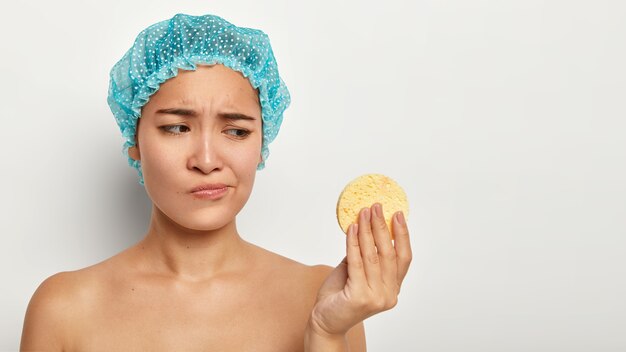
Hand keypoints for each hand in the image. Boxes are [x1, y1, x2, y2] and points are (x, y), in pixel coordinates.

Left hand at [308, 203, 411, 336]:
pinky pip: (357, 262)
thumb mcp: (357, 272)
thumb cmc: (339, 296)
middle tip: (377, 207)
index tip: (398, 214)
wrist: (325, 321)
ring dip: (367, 230)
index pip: (404, 258)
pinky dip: (353, 242)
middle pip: (389, 253)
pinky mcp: (360, 297)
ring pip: (373, 255)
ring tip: (363, 212)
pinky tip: (351, 228)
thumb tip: (365, 225)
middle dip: (383, 226)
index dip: (403, 235)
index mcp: (393, 288)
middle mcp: (389, 294)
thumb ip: (365, 255)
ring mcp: (376, 297)